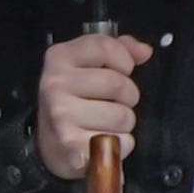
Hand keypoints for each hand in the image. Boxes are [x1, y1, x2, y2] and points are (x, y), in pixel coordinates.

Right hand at [36, 32, 150, 183]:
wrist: (49, 144)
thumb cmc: (74, 101)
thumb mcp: (88, 65)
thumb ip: (118, 50)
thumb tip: (144, 51)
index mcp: (59, 57)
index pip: (106, 47)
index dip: (124, 60)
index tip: (120, 71)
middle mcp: (55, 83)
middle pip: (118, 84)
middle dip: (127, 97)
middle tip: (113, 103)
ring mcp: (61, 114)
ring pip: (121, 115)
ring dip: (123, 124)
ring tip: (106, 123)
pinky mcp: (70, 143)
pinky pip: (118, 142)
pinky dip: (119, 146)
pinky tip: (104, 143)